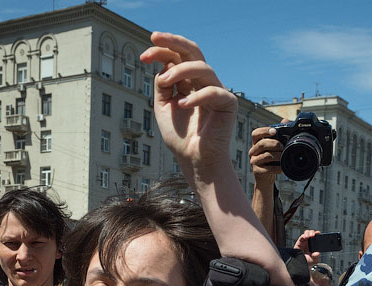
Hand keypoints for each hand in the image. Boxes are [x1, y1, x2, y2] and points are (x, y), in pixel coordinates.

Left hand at [140, 32, 236, 179]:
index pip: (177, 57)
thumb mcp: (163, 106)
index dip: (161, 52)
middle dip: (174, 42)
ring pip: (202, 68)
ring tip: (165, 81)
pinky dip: (196, 97)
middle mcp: (204, 82)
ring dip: (180, 70)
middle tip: (155, 37)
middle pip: (193, 52)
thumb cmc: (180, 137)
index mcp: (189, 82)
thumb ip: (163, 85)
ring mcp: (217, 91)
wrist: (194, 161)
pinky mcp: (229, 104)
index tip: (143, 55)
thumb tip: (164, 62)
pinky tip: (181, 104)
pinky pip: (213, 92)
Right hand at [250, 125, 282, 180]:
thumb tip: (285, 120)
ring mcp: (254, 161)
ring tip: (284, 157)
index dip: (264, 131)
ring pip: (266, 156)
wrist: (266, 178)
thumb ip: (279, 134)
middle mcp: (253, 151)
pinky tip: (282, 167)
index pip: (256, 133)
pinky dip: (277, 168)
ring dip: (277, 156)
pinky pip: (268, 168)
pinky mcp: (257, 171)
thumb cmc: (271, 160)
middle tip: (283, 146)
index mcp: (256, 143)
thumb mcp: (274, 147)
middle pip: (262, 144)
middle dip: (274, 144)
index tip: (274, 131)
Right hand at [293, 229, 322, 265]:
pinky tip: (305, 237)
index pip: (316, 237)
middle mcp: (309, 242)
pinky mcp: (299, 242)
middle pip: (311, 233)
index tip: (318, 233)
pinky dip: (303, 236)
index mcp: (314, 245)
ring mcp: (304, 242)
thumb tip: (317, 253)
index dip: (317, 234)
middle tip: (313, 235)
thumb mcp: (314, 260)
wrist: (301, 264)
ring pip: (306, 233)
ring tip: (309, 236)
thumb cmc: (307, 262)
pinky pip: (301, 237)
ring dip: (308, 233)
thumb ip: (316, 256)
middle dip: (312, 232)